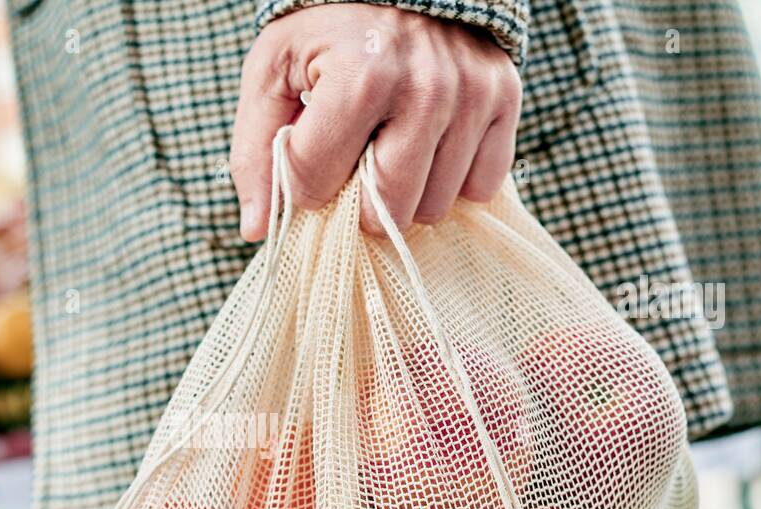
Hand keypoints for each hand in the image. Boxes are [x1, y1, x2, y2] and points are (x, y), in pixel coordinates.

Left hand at [230, 5, 521, 239]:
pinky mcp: (505, 98)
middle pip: (386, 213)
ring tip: (390, 149)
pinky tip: (429, 147)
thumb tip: (257, 227)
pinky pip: (480, 187)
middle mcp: (426, 87)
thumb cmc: (329, 29)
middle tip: (352, 167)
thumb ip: (255, 150)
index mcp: (361, 75)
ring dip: (407, 195)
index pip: (318, 184)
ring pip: (434, 208)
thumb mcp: (274, 70)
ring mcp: (473, 94)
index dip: (304, 184)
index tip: (307, 161)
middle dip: (358, 204)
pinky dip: (451, 181)